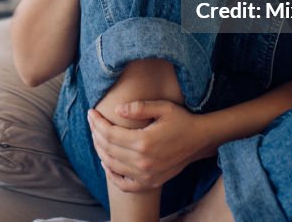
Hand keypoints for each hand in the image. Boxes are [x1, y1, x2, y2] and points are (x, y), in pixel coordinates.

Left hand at [87, 100, 208, 192]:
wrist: (200, 139)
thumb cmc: (181, 120)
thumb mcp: (163, 107)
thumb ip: (139, 107)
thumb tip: (117, 109)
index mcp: (144, 141)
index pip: (110, 134)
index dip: (97, 123)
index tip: (91, 112)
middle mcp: (143, 161)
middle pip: (108, 149)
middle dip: (95, 134)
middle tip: (92, 122)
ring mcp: (146, 175)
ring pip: (112, 165)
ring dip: (100, 151)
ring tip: (96, 137)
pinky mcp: (150, 182)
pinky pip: (124, 184)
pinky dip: (112, 175)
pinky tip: (106, 163)